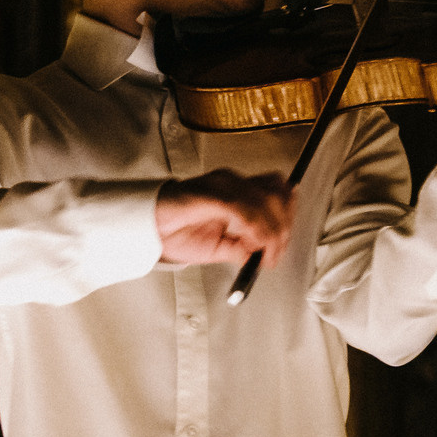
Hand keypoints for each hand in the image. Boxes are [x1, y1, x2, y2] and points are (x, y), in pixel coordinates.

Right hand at [155, 169, 293, 264]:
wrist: (148, 231)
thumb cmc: (178, 234)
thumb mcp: (220, 246)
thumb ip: (243, 247)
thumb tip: (265, 255)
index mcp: (237, 188)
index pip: (278, 189)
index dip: (288, 215)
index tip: (283, 244)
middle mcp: (232, 181)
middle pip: (278, 193)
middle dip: (283, 227)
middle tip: (275, 254)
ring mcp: (221, 185)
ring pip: (266, 201)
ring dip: (272, 232)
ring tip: (265, 255)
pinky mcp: (210, 193)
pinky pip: (244, 209)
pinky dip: (256, 231)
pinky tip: (253, 246)